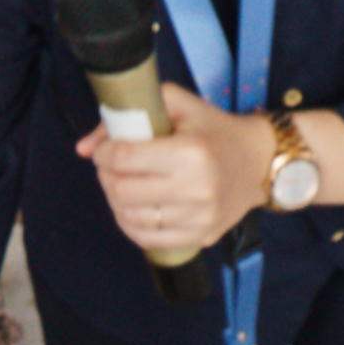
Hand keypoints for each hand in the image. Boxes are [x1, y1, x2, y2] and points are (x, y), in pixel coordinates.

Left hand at [75, 84, 274, 252]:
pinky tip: (132, 207)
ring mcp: (199, 218)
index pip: (124, 158)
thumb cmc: (214, 130)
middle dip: (106, 176)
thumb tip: (84, 147)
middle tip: (110, 166)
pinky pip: (146, 239)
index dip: (103, 152)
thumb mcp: (177, 105)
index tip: (105, 149)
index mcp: (191, 153)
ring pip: (129, 217)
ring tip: (121, 185)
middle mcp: (197, 189)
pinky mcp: (200, 237)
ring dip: (114, 200)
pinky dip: (129, 224)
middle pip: (122, 190)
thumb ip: (127, 116)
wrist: (258, 163)